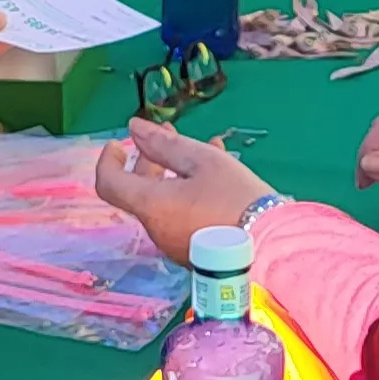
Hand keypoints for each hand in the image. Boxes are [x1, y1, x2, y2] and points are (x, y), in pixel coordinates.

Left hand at [91, 117, 277, 262]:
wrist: (271, 244)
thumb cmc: (235, 198)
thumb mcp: (202, 161)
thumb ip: (164, 144)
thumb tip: (134, 128)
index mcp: (152, 205)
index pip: (110, 183)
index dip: (108, 160)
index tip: (119, 143)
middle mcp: (156, 228)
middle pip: (139, 190)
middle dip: (150, 159)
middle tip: (168, 135)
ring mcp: (173, 243)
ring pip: (164, 200)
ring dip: (175, 172)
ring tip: (204, 148)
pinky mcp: (193, 251)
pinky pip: (182, 215)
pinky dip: (189, 192)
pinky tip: (216, 173)